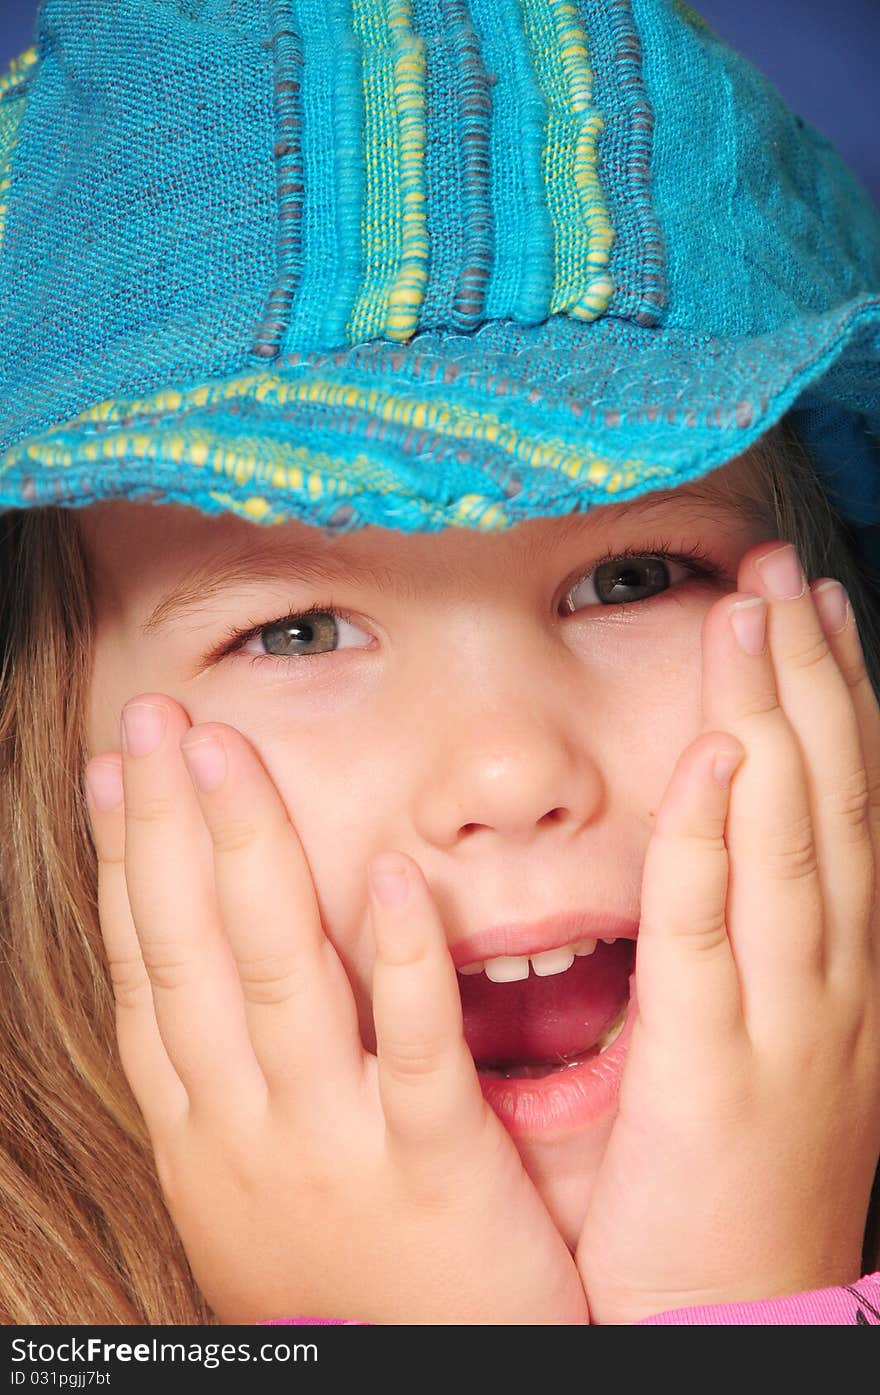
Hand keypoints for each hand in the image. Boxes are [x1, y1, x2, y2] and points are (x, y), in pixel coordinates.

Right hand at [84, 697, 587, 1324]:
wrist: (432, 1387)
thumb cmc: (346, 1278)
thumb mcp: (252, 1182)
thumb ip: (229, 1078)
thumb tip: (197, 978)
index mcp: (203, 1127)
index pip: (150, 968)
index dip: (130, 863)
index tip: (119, 772)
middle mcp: (246, 1127)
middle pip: (193, 950)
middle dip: (170, 825)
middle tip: (153, 717)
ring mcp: (332, 1143)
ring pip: (278, 975)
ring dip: (249, 852)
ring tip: (227, 751)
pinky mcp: (431, 1166)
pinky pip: (413, 1048)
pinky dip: (400, 956)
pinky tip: (390, 870)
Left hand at [577, 542, 879, 1323]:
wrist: (741, 1319)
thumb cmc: (747, 1178)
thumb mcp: (782, 1045)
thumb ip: (762, 945)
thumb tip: (734, 836)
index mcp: (843, 970)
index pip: (846, 806)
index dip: (833, 699)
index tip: (812, 608)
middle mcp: (834, 980)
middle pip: (828, 799)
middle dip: (806, 677)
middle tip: (780, 573)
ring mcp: (785, 1022)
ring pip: (786, 841)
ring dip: (772, 721)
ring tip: (751, 619)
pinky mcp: (713, 1069)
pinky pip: (712, 933)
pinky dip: (715, 839)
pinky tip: (713, 759)